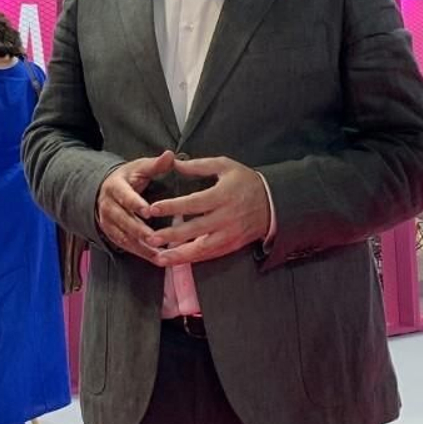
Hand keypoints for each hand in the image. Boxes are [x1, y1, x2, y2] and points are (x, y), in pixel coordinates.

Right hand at [96, 151, 176, 261]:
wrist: (106, 189)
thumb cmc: (129, 177)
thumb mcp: (140, 167)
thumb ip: (156, 164)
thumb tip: (170, 155)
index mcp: (115, 186)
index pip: (125, 196)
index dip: (136, 204)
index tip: (149, 211)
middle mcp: (108, 205)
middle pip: (123, 220)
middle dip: (139, 231)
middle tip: (155, 238)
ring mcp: (108, 222)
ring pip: (124, 236)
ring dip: (141, 247)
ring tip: (159, 254)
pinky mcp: (112, 234)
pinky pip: (126, 246)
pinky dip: (141, 254)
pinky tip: (156, 259)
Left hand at [144, 156, 270, 266]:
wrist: (273, 203)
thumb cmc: (246, 181)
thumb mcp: (225, 166)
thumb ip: (198, 166)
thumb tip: (174, 164)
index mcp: (223, 195)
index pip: (193, 203)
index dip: (172, 207)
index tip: (153, 209)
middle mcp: (226, 217)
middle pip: (195, 229)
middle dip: (170, 235)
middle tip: (149, 237)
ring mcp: (229, 234)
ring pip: (202, 248)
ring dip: (179, 254)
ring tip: (159, 257)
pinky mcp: (231, 246)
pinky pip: (210, 255)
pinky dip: (192, 259)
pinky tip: (177, 260)